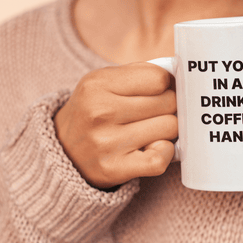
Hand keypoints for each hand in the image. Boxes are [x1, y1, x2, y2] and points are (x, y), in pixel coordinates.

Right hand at [54, 62, 177, 188]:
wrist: (62, 150)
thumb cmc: (94, 112)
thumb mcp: (104, 82)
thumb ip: (140, 73)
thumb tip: (179, 77)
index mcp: (98, 84)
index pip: (159, 78)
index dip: (166, 84)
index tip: (159, 92)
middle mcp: (100, 112)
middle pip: (168, 103)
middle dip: (169, 107)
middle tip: (156, 113)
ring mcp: (106, 142)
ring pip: (169, 128)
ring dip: (167, 130)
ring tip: (151, 130)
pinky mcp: (114, 168)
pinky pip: (159, 159)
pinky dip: (164, 153)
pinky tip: (154, 147)